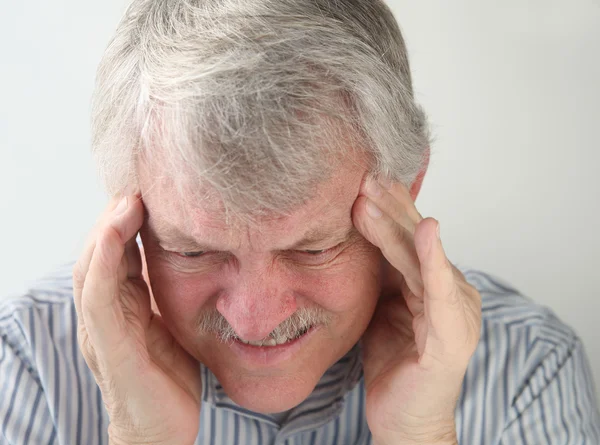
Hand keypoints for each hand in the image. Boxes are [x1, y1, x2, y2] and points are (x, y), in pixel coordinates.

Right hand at [73, 195, 201, 444]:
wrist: (161, 433)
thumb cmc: (169, 380)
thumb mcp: (173, 325)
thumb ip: (171, 295)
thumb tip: (198, 259)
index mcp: (120, 309)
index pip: (116, 255)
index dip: (127, 223)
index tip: (150, 194)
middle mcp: (104, 315)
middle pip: (99, 253)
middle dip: (116, 218)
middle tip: (139, 186)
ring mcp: (101, 330)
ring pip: (92, 266)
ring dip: (107, 228)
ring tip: (129, 198)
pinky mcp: (109, 345)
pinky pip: (98, 294)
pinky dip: (104, 257)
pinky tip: (117, 229)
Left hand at [352, 177, 481, 444]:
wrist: (404, 417)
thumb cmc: (393, 360)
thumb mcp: (378, 305)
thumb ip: (379, 273)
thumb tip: (353, 233)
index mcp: (430, 282)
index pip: (406, 237)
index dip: (386, 208)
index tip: (360, 179)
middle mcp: (448, 289)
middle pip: (415, 239)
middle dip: (388, 206)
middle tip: (362, 175)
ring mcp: (454, 310)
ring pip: (419, 258)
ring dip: (395, 225)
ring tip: (370, 196)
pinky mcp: (451, 334)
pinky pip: (439, 291)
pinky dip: (432, 259)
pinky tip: (426, 230)